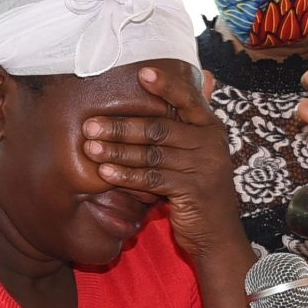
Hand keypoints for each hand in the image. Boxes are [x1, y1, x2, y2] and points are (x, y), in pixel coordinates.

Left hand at [80, 65, 241, 257]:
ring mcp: (204, 167)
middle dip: (121, 126)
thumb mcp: (195, 153)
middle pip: (159, 128)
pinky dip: (126, 176)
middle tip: (90, 125)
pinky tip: (105, 174)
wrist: (217, 235)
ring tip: (91, 148)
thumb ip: (181, 125)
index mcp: (211, 127)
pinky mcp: (192, 192)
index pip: (188, 98)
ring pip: (152, 154)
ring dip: (117, 151)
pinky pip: (152, 179)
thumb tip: (176, 89)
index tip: (142, 73)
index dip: (166, 85)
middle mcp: (211, 143)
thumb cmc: (197, 189)